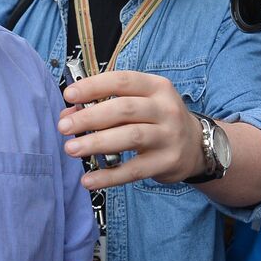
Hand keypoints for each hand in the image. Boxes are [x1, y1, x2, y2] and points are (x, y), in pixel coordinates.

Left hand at [59, 70, 204, 188]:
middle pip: (124, 109)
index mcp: (156, 87)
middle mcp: (165, 108)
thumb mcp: (139, 104)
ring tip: (71, 149)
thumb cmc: (156, 120)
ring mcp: (169, 136)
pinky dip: (109, 176)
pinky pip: (135, 170)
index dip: (94, 86)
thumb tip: (68, 115)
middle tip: (64, 127)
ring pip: (130, 137)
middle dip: (90, 117)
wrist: (196, 146)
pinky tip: (88, 179)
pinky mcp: (167, 162)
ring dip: (97, 143)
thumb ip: (105, 105)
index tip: (68, 95)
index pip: (122, 81)